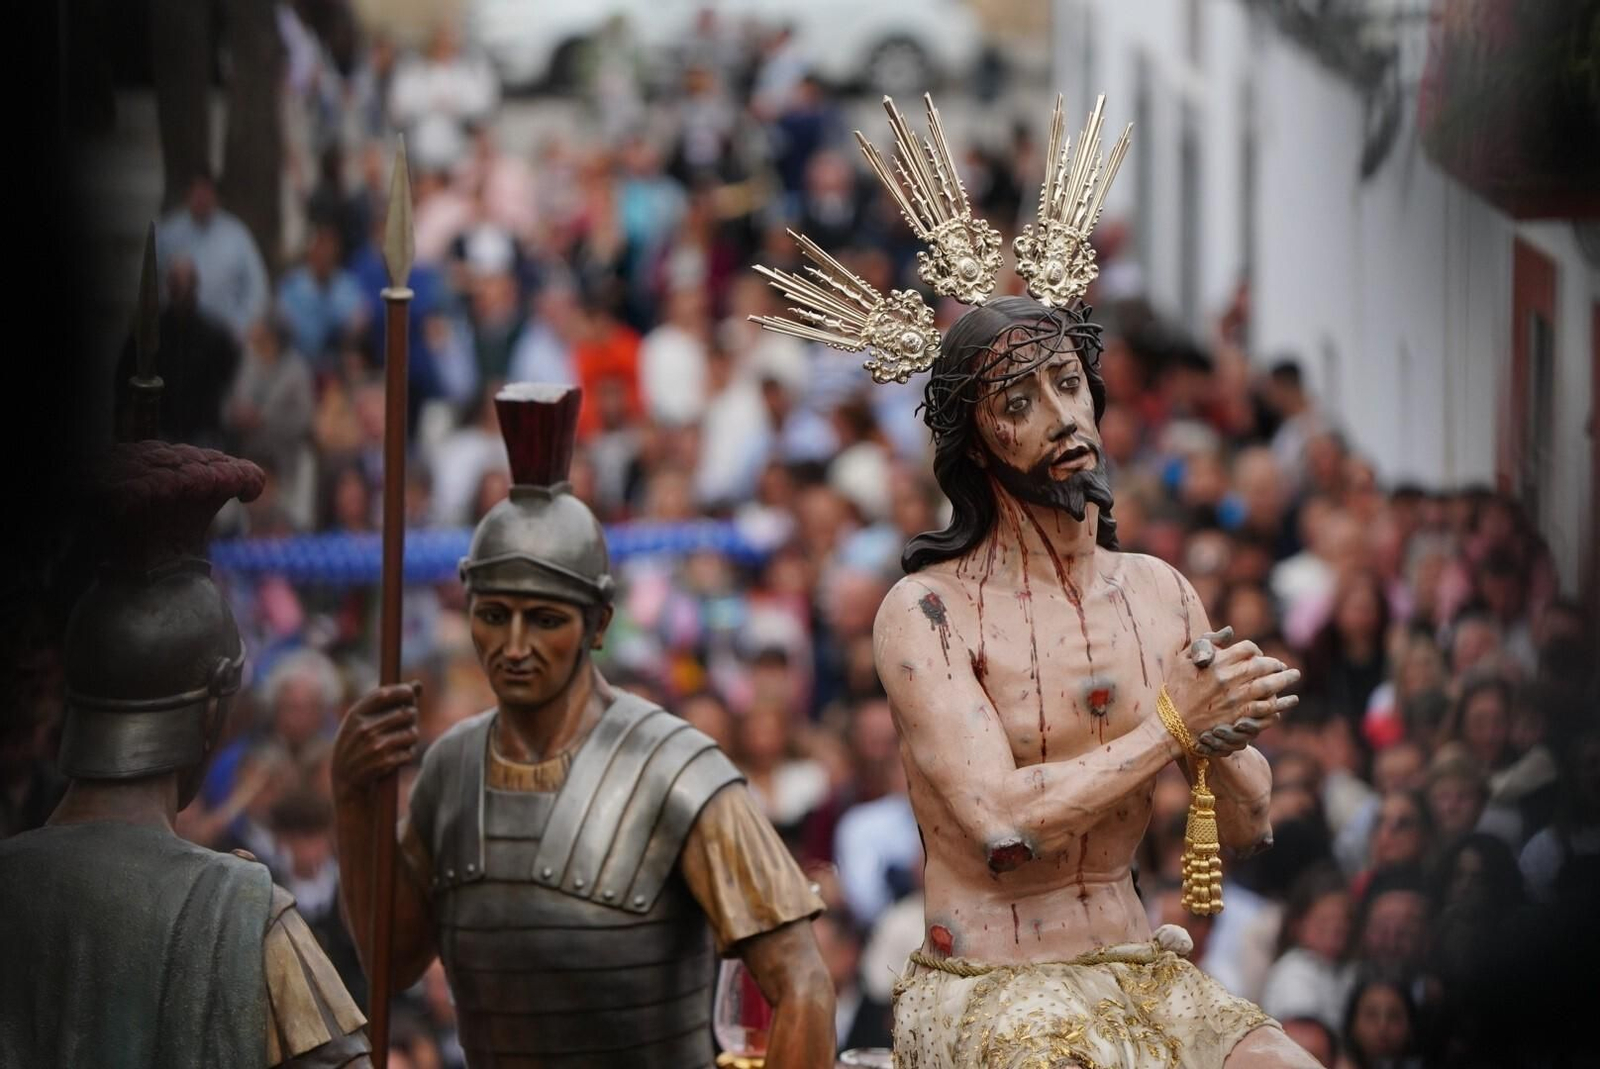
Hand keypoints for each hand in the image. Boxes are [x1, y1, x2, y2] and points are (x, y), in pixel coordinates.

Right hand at [333, 681, 421, 802]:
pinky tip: (397, 756)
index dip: (403, 691)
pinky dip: (407, 755)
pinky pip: (410, 753)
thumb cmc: (357, 743)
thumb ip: (389, 701)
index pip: (385, 694)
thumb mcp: (363, 720)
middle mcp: (364, 730)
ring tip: (401, 741)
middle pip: (406, 714)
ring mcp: (374, 747)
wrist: (345, 779)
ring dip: (411, 738)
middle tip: (407, 722)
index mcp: (355, 715)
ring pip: (412, 734)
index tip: (410, 693)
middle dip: (412, 717)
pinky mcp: (384, 764)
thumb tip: (418, 685)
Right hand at [1160, 627, 1299, 742]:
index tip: (1257, 655)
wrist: (1172, 726)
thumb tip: (1230, 632)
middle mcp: (1230, 679)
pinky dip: (1280, 703)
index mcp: (1217, 662)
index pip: (1247, 649)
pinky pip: (1267, 709)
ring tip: (1293, 676)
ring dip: (1284, 681)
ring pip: (1269, 686)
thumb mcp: (1182, 660)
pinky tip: (1288, 701)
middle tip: (1284, 666)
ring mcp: (1237, 700)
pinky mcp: (1240, 718)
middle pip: (1263, 666)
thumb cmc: (1175, 691)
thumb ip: (1206, 643)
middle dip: (1276, 664)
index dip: (1255, 650)